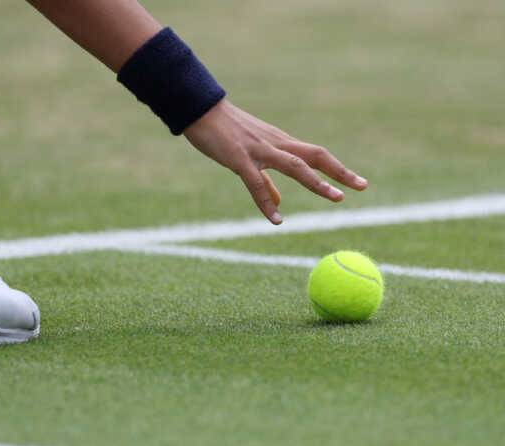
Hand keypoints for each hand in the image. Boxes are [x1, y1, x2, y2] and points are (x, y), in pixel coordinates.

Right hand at [183, 99, 367, 223]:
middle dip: (340, 171)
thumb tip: (277, 202)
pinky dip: (266, 202)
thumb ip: (265, 180)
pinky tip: (276, 219)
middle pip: (315, 156)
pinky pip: (256, 183)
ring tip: (338, 198)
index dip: (338, 169)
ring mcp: (259, 150)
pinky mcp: (239, 158)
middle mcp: (276, 144)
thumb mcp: (248, 156)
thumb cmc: (224, 132)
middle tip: (362, 186)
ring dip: (318, 182)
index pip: (315, 155)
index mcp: (280, 143)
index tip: (359, 183)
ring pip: (295, 166)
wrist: (199, 110)